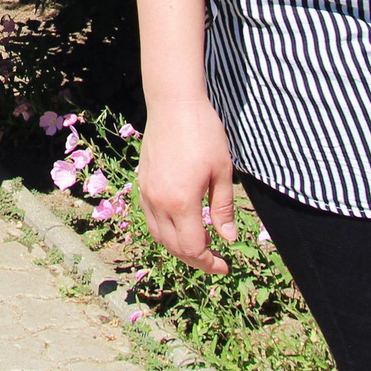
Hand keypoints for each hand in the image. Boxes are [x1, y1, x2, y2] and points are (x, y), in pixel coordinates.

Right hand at [137, 93, 238, 275]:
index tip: (225, 265)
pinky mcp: (143, 184)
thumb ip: (223, 208)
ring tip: (200, 246)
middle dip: (196, 259)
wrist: (173, 104)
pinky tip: (181, 226)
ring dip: (179, 247)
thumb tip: (228, 239)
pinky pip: (151, 219)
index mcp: (181, 203)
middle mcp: (159, 203)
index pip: (193, 248)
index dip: (209, 263)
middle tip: (216, 260)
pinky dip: (166, 232)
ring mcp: (147, 194)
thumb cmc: (203, 134)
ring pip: (159, 236)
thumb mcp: (222, 171)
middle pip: (174, 247)